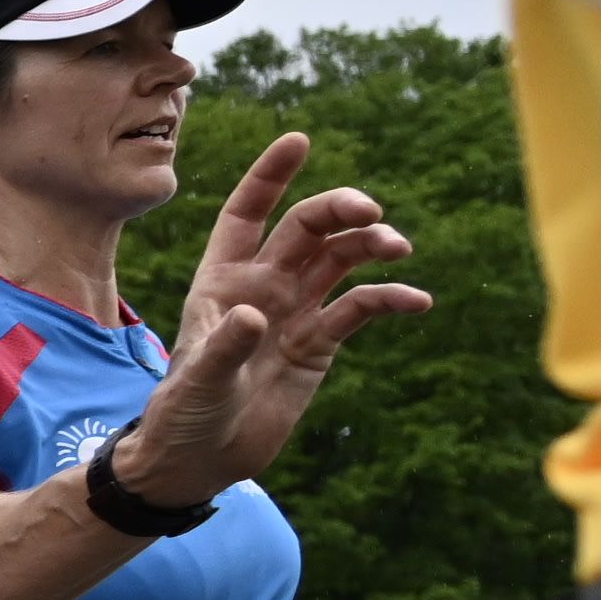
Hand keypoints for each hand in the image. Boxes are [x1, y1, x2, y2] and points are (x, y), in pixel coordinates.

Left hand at [124, 135, 430, 503]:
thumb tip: (256, 315)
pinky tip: (416, 301)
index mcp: (221, 280)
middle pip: (307, 228)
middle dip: (339, 211)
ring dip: (370, 247)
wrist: (201, 459)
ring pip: (340, 260)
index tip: (299, 140)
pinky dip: (388, 299)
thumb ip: (224, 348)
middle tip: (371, 213)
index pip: (246, 213)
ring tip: (396, 247)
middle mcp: (262, 285)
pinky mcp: (320, 342)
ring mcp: (294, 310)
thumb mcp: (198, 383)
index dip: (270, 176)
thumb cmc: (184, 414)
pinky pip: (360, 309)